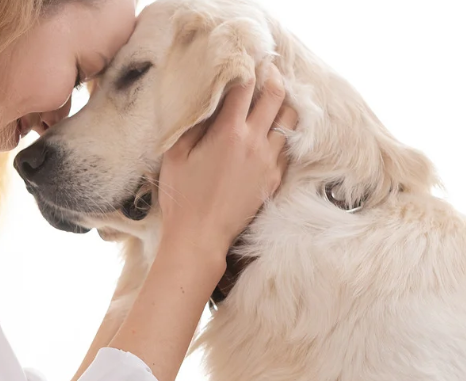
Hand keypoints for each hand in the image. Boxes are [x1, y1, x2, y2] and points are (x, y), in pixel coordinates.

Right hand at [158, 64, 297, 260]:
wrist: (201, 236)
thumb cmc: (182, 196)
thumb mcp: (176, 155)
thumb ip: (192, 124)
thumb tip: (205, 102)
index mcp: (228, 133)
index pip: (244, 88)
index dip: (246, 68)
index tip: (244, 60)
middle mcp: (255, 143)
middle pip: (275, 97)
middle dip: (272, 77)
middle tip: (267, 69)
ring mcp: (269, 162)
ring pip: (290, 120)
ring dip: (284, 103)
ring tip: (275, 97)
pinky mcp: (274, 180)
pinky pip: (288, 147)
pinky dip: (284, 132)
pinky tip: (275, 130)